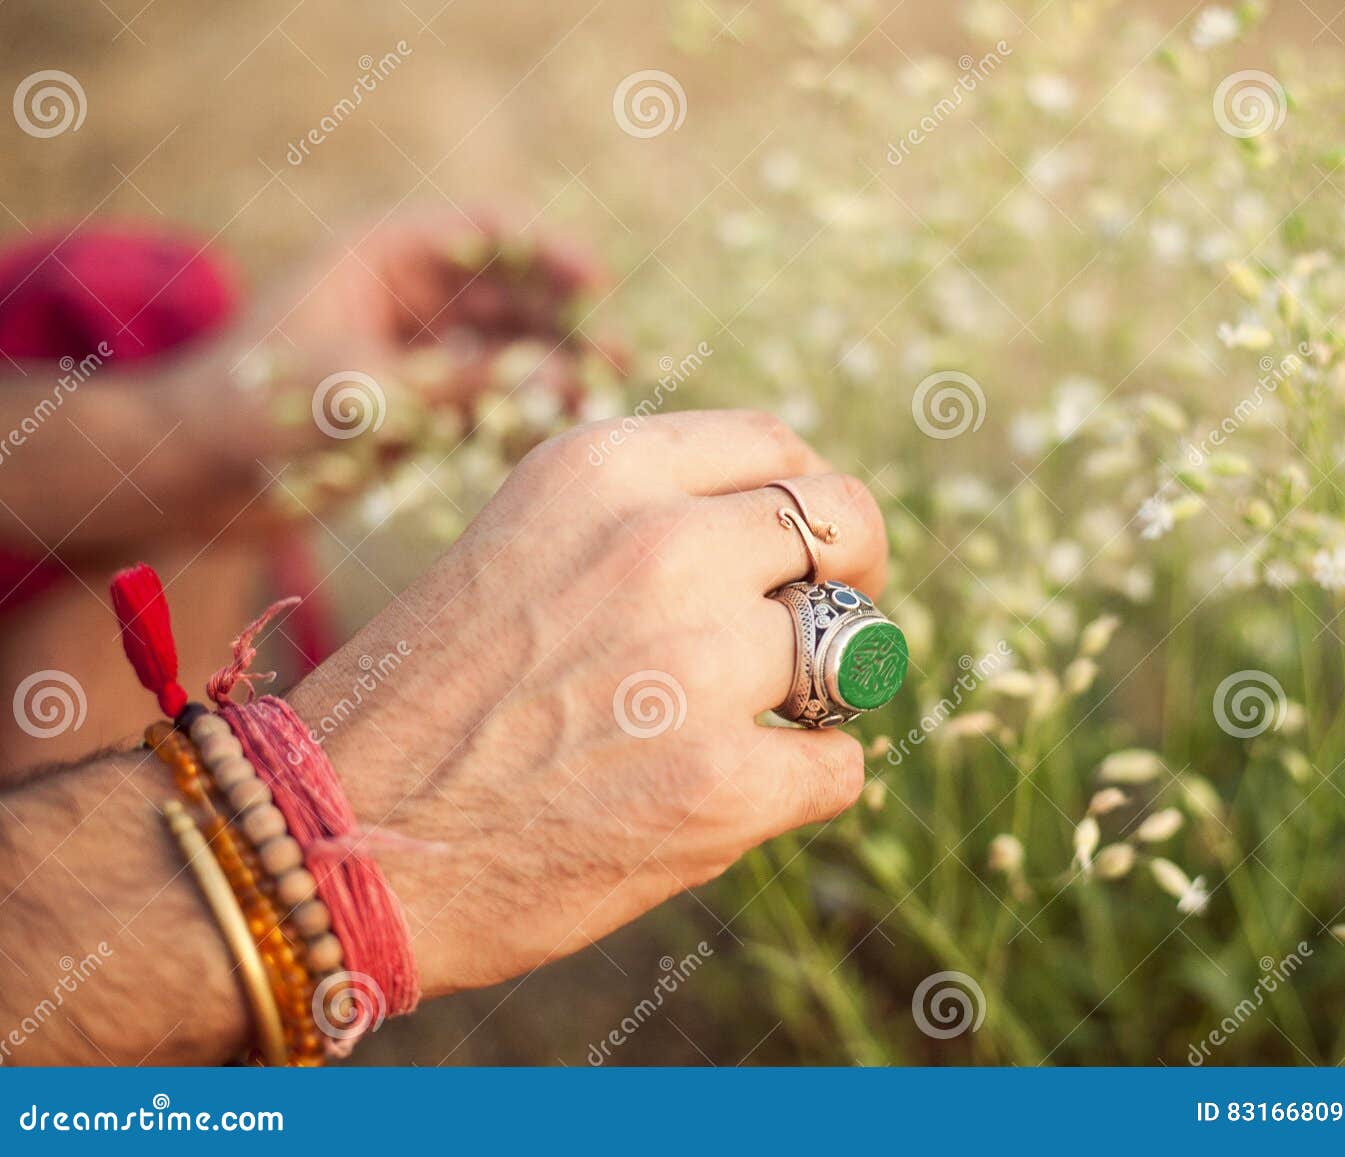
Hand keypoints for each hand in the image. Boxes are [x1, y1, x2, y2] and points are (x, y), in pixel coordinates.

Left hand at [167, 208, 607, 517]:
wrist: (196, 472)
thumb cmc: (252, 409)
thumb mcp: (358, 388)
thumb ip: (458, 382)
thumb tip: (559, 376)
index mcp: (385, 255)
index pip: (486, 233)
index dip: (547, 253)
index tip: (598, 283)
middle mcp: (411, 297)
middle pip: (512, 295)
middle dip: (566, 324)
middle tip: (618, 358)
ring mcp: (420, 353)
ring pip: (508, 352)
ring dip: (554, 374)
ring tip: (602, 402)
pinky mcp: (422, 407)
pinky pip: (490, 402)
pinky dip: (524, 415)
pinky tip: (562, 435)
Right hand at [288, 410, 889, 993]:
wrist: (333, 837)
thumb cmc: (429, 695)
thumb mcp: (524, 540)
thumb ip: (643, 516)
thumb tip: (783, 530)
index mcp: (604, 469)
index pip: (778, 444)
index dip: (813, 498)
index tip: (812, 549)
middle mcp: (659, 546)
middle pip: (846, 523)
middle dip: (858, 573)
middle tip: (830, 627)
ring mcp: (696, 665)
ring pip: (852, 647)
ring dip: (821, 690)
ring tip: (757, 723)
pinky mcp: (718, 785)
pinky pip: (839, 765)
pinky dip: (806, 784)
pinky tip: (737, 797)